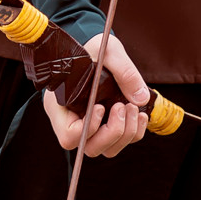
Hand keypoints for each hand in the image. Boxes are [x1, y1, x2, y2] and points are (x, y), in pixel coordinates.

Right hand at [40, 33, 150, 158]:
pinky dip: (134, 133)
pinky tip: (140, 114)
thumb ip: (123, 70)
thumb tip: (140, 98)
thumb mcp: (106, 50)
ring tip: (133, 108)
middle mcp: (72, 121)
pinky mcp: (106, 126)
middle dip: (112, 133)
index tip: (100, 106)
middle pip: (90, 147)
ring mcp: (90, 127)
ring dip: (125, 134)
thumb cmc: (93, 50)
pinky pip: (121, 142)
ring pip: (107, 149)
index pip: (69, 135)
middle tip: (122, 107)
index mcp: (60, 105)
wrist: (97, 50)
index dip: (88, 128)